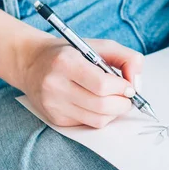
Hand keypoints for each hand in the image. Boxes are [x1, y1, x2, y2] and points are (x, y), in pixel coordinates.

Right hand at [19, 37, 142, 127]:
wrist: (32, 63)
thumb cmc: (70, 52)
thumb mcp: (98, 45)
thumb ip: (125, 57)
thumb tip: (136, 83)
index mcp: (66, 62)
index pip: (102, 85)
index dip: (122, 88)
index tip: (129, 86)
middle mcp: (56, 85)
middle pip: (102, 105)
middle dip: (122, 103)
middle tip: (126, 96)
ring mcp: (54, 105)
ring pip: (97, 120)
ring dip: (114, 112)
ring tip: (114, 99)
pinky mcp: (55, 119)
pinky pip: (88, 124)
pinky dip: (100, 116)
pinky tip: (97, 103)